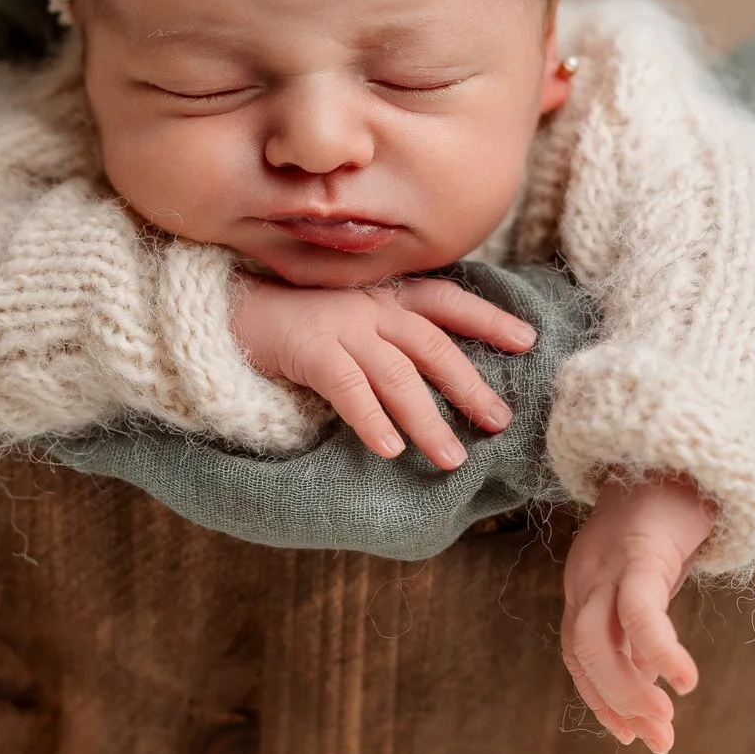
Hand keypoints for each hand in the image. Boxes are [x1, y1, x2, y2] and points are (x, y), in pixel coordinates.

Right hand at [231, 275, 534, 468]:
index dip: (487, 319)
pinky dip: (371, 419)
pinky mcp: (310, 349)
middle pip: (432, 345)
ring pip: (397, 375)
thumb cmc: (292, 321)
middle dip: (468, 385)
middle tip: (499, 421)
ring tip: (451, 458)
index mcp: (383, 295)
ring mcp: (339, 325)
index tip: (527, 340)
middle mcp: (368, 306)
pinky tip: (389, 449)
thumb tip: (435, 378)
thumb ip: (386, 336)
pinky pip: (349, 388)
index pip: (446, 300)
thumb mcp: (348, 319)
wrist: (227, 313)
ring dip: (427, 419)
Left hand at [560, 475, 715, 753]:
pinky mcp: (640, 548)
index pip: (578, 652)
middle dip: (616, 704)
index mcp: (586, 581)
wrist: (686, 447)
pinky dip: (657, 650)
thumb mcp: (653, 573)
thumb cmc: (673, 511)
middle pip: (582, 652)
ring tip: (664, 723)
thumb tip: (646, 675)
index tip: (629, 735)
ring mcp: (607, 560)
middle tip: (656, 742)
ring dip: (628, 690)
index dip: (600, 697)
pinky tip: (683, 680)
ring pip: (598, 639)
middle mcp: (586, 573)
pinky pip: (639, 610)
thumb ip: (641, 619)